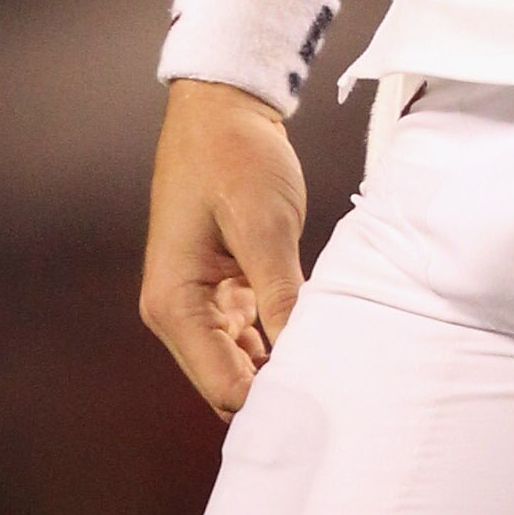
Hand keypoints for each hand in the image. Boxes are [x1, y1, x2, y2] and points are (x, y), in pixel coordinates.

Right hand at [139, 78, 307, 415]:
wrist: (224, 108)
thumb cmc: (233, 157)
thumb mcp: (264, 227)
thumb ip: (281, 296)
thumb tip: (305, 357)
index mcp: (174, 305)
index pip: (223, 386)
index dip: (272, 403)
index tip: (325, 406)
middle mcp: (179, 313)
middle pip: (229, 384)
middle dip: (277, 393)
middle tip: (339, 396)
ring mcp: (202, 302)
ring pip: (242, 363)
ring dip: (281, 368)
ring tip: (336, 372)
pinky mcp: (225, 288)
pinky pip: (251, 334)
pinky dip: (279, 341)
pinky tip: (319, 340)